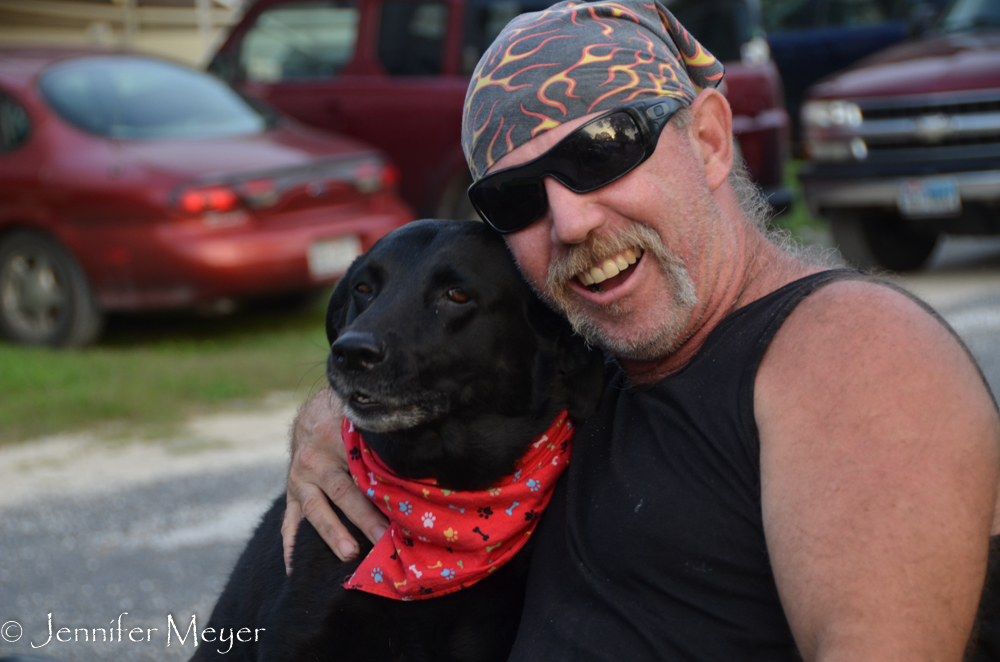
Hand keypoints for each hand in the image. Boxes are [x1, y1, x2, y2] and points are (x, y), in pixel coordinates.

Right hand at [282, 388, 387, 574]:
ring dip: (332, 533)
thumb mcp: (361, 418)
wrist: (312, 415)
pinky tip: (296, 569)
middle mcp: (315, 461)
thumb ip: (380, 433)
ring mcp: (299, 480)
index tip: (402, 509)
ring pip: (315, 509)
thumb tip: (418, 438)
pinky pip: (289, 521)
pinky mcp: (292, 494)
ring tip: (350, 554)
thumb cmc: (347, 418)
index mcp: (336, 441)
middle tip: (383, 537)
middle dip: (364, 517)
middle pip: (343, 492)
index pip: (363, 468)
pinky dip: (291, 545)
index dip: (382, 489)